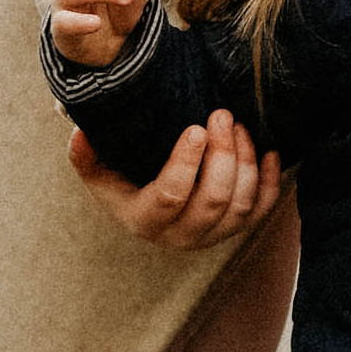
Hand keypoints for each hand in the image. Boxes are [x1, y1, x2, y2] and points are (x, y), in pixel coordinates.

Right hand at [68, 110, 282, 247]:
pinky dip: (270, 181)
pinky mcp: (237, 228)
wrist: (152, 209)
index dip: (186, 164)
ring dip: (246, 162)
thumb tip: (80, 135)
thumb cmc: (124, 183)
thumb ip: (86, 156)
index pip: (170, 197)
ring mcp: (213, 235)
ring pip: (241, 204)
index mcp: (146, 220)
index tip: (196, 128)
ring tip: (239, 126)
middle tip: (222, 115)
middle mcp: (182, 236)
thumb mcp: (99, 172)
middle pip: (213, 199)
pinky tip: (270, 151)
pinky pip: (262, 210)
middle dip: (223, 155)